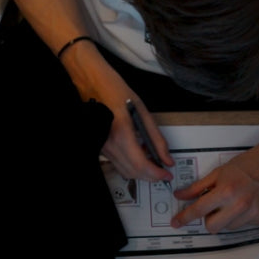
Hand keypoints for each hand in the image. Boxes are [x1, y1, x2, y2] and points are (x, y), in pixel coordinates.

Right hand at [68, 55, 171, 181]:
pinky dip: (131, 165)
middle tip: (164, 171)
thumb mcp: (142, 111)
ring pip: (124, 171)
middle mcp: (109, 145)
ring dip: (141, 171)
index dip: (156, 174)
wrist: (90, 82)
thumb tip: (167, 159)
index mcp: (121, 134)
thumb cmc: (116, 90)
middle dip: (151, 176)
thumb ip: (156, 139)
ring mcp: (102, 148)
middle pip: (133, 172)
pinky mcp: (100, 147)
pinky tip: (139, 154)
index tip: (168, 175)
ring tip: (153, 160)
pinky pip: (117, 163)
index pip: (141, 165)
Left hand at [172, 138, 258, 231]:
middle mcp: (240, 205)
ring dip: (227, 218)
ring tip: (235, 201)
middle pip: (212, 227)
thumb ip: (198, 186)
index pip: (199, 210)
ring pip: (229, 227)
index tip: (176, 222)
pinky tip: (248, 203)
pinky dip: (242, 217)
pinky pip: (245, 225)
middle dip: (209, 219)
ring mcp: (254, 214)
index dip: (185, 217)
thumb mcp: (220, 171)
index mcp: (226, 191)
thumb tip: (181, 195)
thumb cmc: (249, 164)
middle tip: (214, 207)